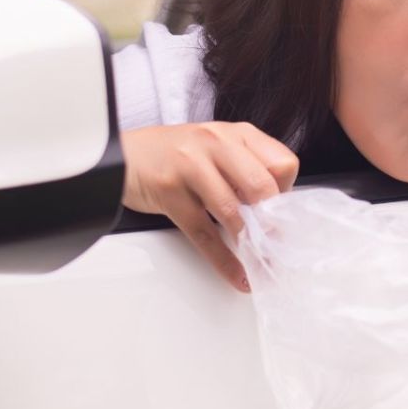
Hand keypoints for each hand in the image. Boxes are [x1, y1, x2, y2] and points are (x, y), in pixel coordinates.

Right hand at [121, 122, 298, 291]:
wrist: (122, 156)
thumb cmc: (175, 155)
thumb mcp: (218, 148)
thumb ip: (247, 169)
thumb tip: (275, 210)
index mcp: (237, 134)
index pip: (282, 163)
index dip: (285, 193)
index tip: (281, 214)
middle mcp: (217, 144)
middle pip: (261, 186)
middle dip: (272, 222)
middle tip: (276, 243)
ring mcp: (191, 166)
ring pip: (232, 211)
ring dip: (250, 244)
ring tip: (260, 261)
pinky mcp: (170, 192)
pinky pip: (204, 234)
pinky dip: (224, 261)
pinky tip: (237, 274)